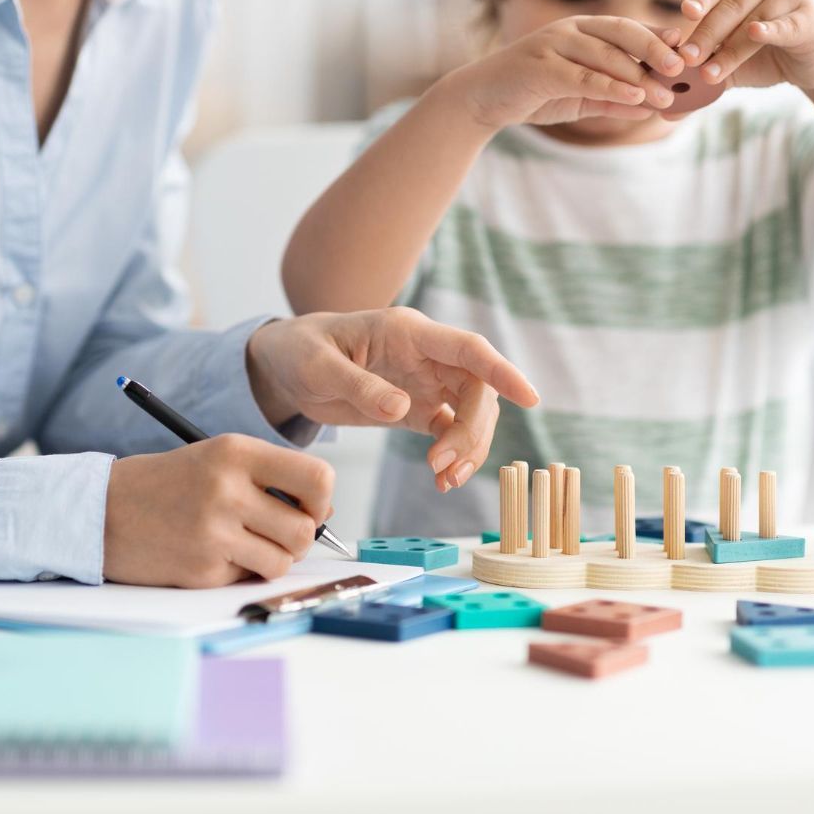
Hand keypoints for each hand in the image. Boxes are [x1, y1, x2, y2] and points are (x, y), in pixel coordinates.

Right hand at [103, 435, 333, 587]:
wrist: (102, 511)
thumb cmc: (169, 484)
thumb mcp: (219, 461)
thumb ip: (272, 479)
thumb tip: (325, 515)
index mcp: (236, 452)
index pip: (317, 478)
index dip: (321, 499)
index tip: (306, 506)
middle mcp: (227, 489)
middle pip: (305, 529)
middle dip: (298, 538)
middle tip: (275, 532)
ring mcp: (214, 532)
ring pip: (283, 561)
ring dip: (272, 558)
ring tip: (243, 543)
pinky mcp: (202, 569)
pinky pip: (248, 577)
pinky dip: (238, 570)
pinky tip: (210, 552)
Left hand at [246, 308, 539, 492]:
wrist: (284, 367)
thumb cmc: (300, 352)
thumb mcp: (318, 367)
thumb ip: (359, 386)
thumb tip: (401, 408)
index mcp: (407, 332)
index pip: (468, 349)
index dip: (501, 372)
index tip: (529, 398)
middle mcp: (426, 355)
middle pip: (477, 389)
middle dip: (473, 430)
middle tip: (444, 466)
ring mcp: (425, 381)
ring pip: (470, 413)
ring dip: (467, 448)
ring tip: (444, 479)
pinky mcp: (417, 407)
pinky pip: (450, 431)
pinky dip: (454, 457)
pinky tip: (443, 481)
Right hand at [445, 15, 686, 129]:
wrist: (480, 101)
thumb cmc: (530, 94)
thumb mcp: (577, 98)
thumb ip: (611, 99)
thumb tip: (650, 107)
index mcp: (581, 30)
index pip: (628, 29)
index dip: (659, 38)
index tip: (689, 52)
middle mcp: (570, 30)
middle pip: (623, 32)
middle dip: (657, 49)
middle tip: (685, 67)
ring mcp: (554, 46)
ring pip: (607, 55)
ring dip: (640, 76)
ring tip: (667, 93)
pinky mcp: (541, 68)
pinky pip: (585, 77)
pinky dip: (613, 88)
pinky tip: (636, 98)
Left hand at [675, 0, 813, 91]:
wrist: (813, 64)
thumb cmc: (765, 56)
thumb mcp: (729, 65)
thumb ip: (699, 78)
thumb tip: (665, 112)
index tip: (684, 14)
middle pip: (730, 6)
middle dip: (706, 34)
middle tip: (687, 59)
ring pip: (753, 21)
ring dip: (729, 48)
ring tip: (709, 73)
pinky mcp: (808, 19)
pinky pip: (786, 26)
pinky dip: (770, 30)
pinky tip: (755, 33)